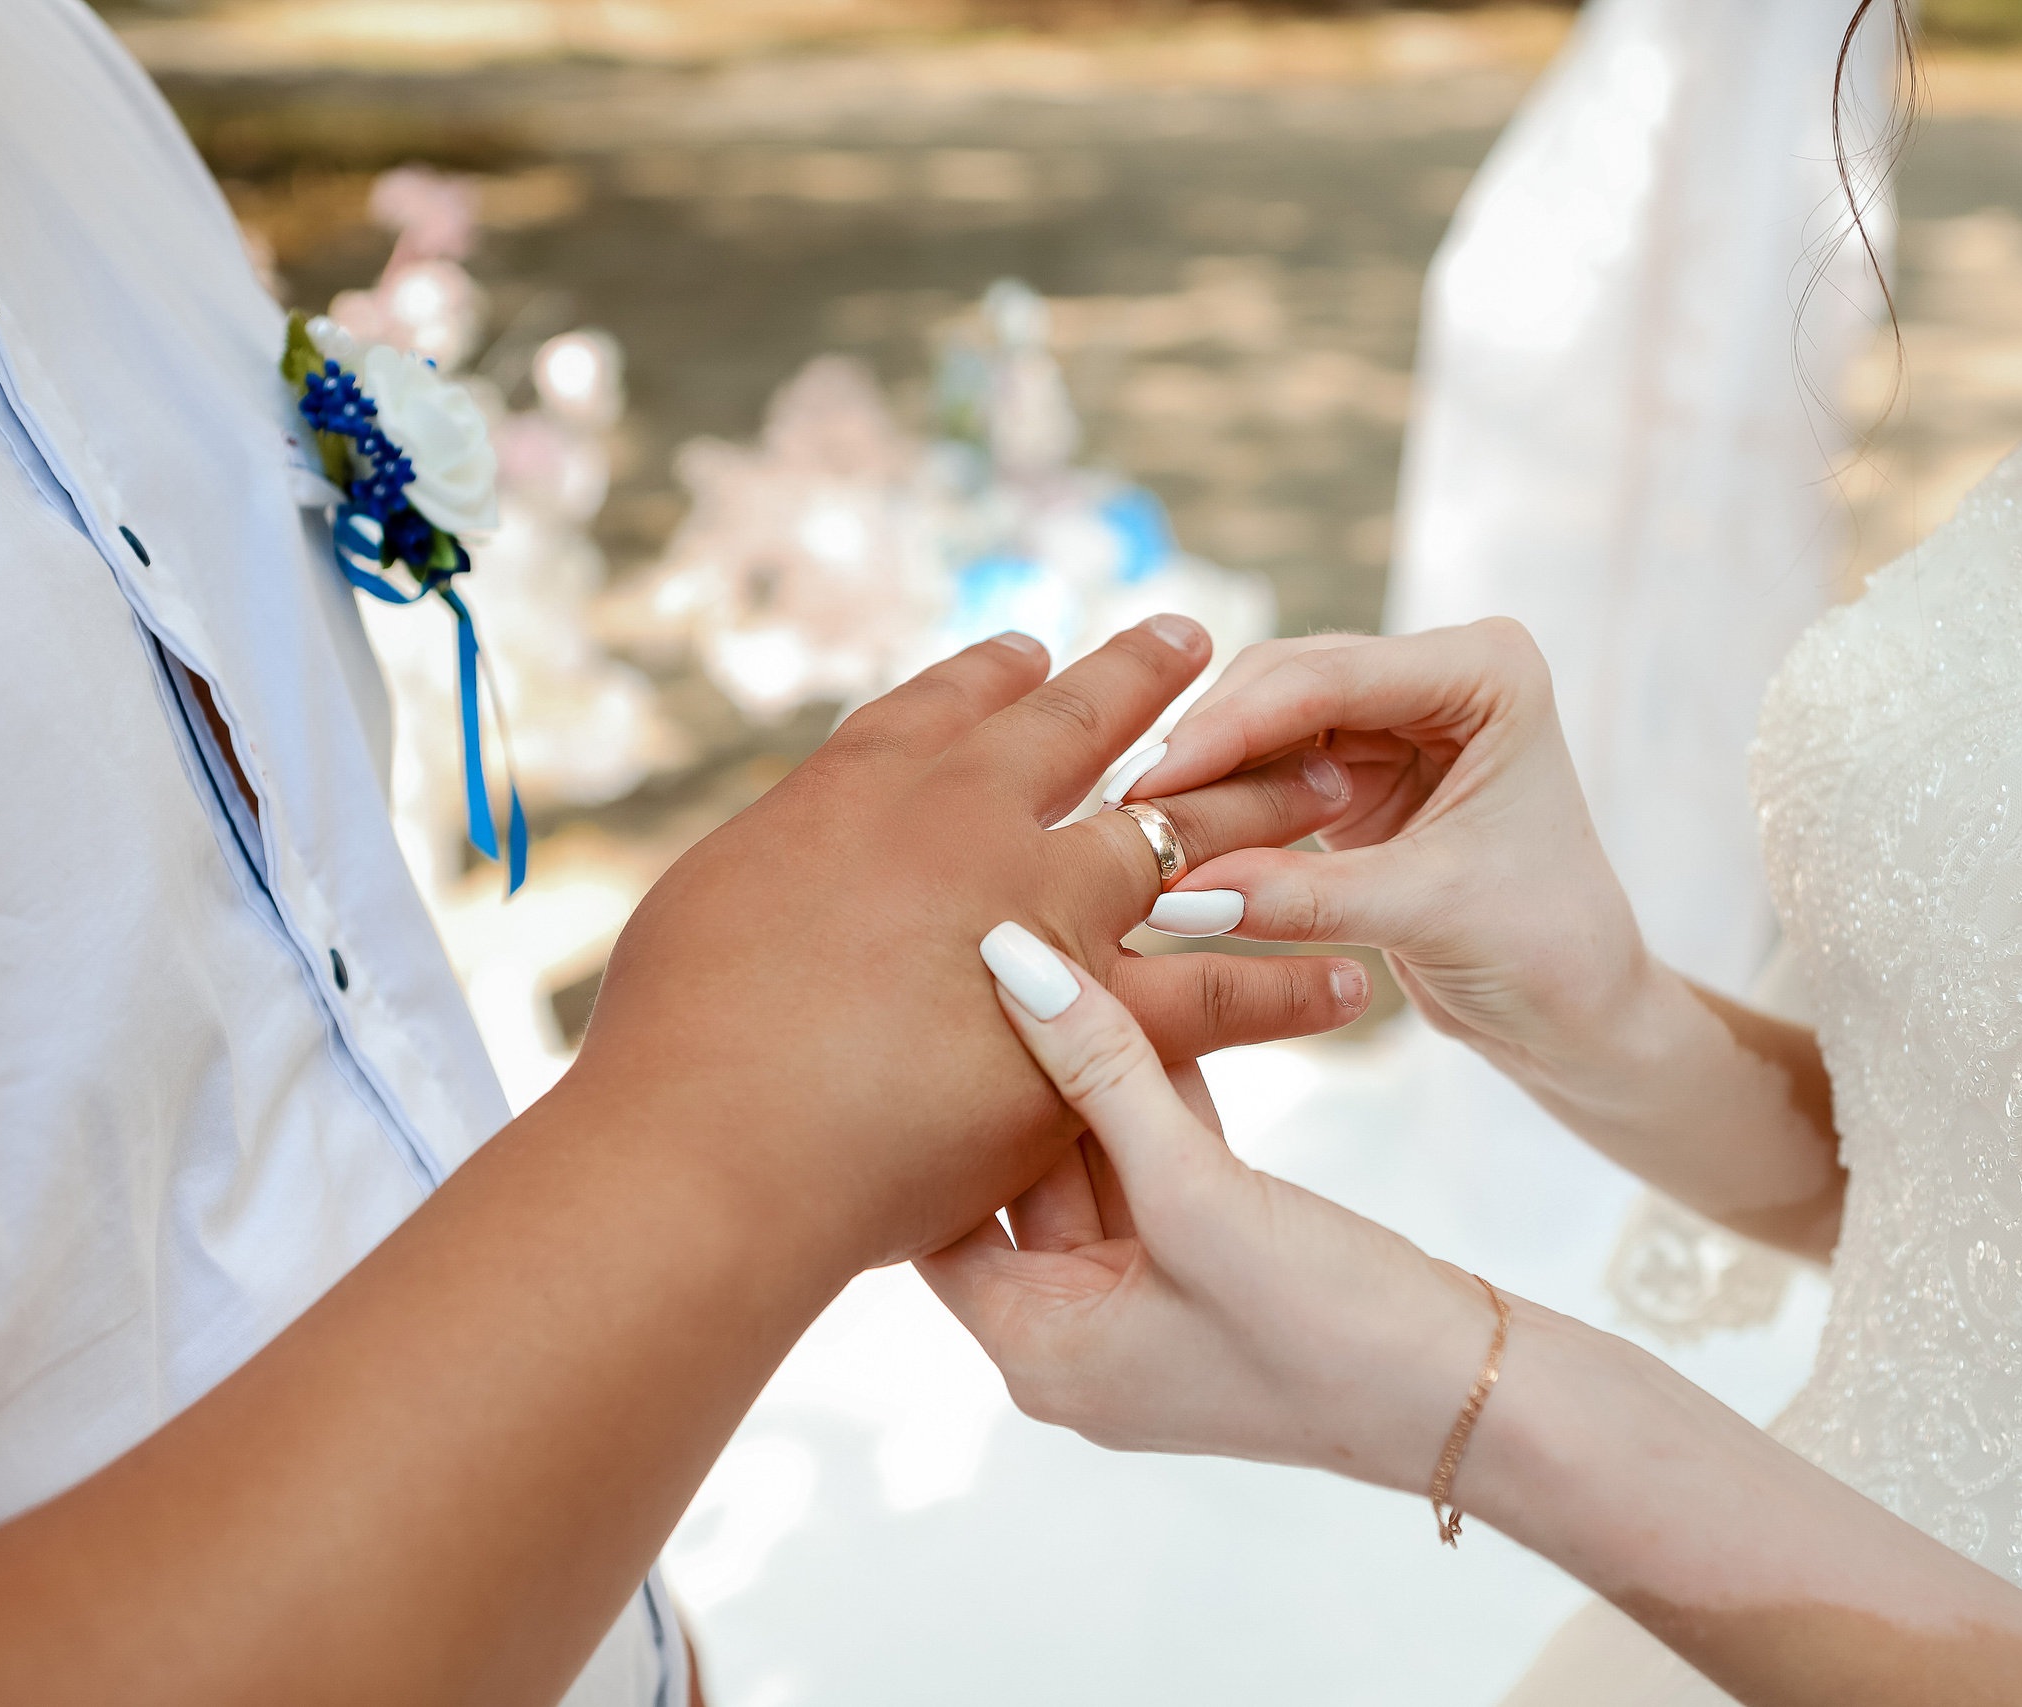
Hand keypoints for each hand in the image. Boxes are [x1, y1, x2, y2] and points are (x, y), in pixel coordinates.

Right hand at [565, 618, 1369, 1272]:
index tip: (1037, 649)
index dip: (1000, 674)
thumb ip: (782, 875)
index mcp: (864, 786)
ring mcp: (1044, 910)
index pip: (947, 705)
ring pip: (1186, 840)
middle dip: (1153, 689)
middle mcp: (970, 821)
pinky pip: (1225, 989)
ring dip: (1260, 807)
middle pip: (1085, 734)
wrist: (721, 1139)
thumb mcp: (710, 908)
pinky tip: (1347, 974)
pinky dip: (1289, 981)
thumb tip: (794, 882)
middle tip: (1208, 650)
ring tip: (1331, 785)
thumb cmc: (674, 1040)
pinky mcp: (1097, 1015)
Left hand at [917, 928, 1495, 1488]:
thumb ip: (1104, 1072)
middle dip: (1025, 1077)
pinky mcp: (1211, 1278)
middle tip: (1014, 957)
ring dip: (1100, 1076)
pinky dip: (1160, 1103)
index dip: (932, 1112)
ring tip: (1080, 958)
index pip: (934, 1218)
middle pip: (1016, 1184)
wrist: (1473, 1397)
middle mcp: (1074, 1339)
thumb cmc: (1327, 1328)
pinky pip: (1160, 1175)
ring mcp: (1146, 1311)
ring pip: (1095, 1166)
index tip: (926, 1007)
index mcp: (1039, 1348)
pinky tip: (1164, 1008)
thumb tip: (1012, 962)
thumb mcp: (1196, 1190)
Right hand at [1124, 619, 1646, 1078]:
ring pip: (1265, 722)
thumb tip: (1177, 890)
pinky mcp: (1362, 768)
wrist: (1579, 1015)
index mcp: (1488, 671)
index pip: (1334, 678)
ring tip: (1132, 830)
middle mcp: (1442, 673)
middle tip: (1125, 811)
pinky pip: (1268, 768)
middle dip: (1206, 746)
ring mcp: (1398, 716)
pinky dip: (1223, 803)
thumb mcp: (1426, 915)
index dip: (1233, 727)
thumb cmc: (1545, 953)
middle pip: (1287, 683)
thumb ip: (1304, 896)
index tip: (1152, 782)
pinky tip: (1169, 840)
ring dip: (1205, 774)